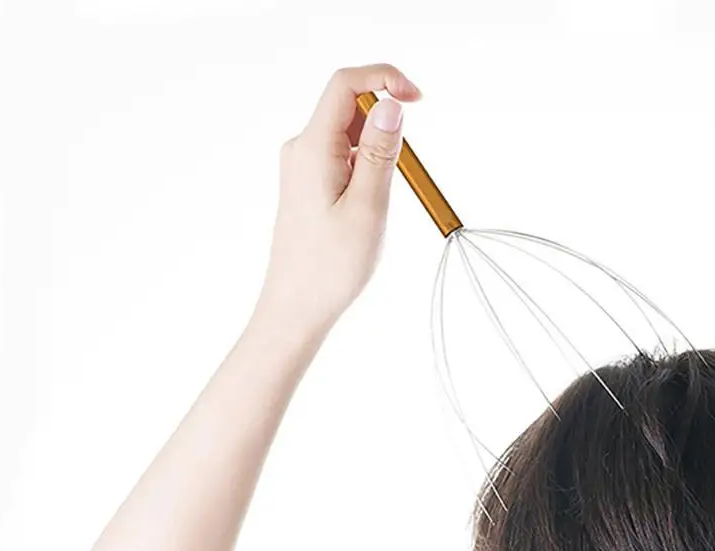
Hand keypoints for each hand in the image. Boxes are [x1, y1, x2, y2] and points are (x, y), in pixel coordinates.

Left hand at [253, 64, 421, 342]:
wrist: (296, 308)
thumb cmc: (331, 267)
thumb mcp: (368, 207)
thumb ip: (381, 152)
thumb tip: (391, 104)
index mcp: (313, 148)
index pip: (345, 84)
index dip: (385, 78)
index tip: (418, 99)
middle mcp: (301, 149)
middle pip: (349, 107)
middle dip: (385, 128)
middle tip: (399, 177)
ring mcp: (302, 167)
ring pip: (349, 136)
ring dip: (376, 155)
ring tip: (376, 207)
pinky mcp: (307, 184)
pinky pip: (342, 159)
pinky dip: (364, 172)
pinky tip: (365, 211)